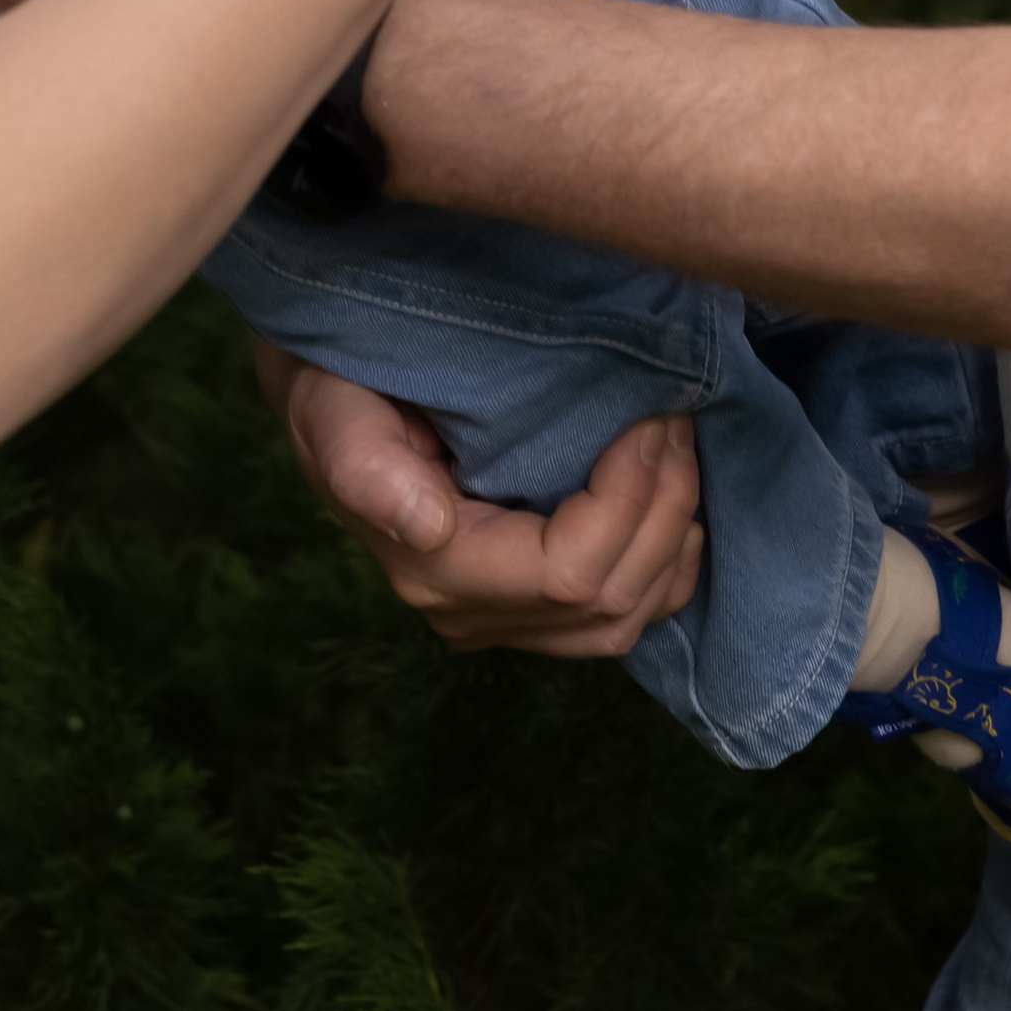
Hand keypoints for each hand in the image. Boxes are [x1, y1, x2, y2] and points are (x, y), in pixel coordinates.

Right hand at [259, 349, 703, 656]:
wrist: (330, 402)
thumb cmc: (337, 389)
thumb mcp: (334, 407)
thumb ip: (365, 463)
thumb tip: (426, 526)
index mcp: (433, 570)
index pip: (567, 576)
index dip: (625, 506)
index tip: (646, 419)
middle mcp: (470, 614)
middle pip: (608, 602)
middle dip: (661, 509)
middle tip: (675, 418)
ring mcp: (501, 620)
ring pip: (623, 621)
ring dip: (669, 536)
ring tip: (679, 449)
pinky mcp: (526, 608)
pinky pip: (618, 619)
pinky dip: (663, 568)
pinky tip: (674, 508)